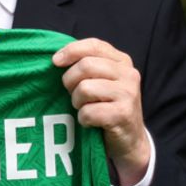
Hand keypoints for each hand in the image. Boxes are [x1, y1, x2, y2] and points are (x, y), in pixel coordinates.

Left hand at [52, 37, 151, 185]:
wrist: (130, 140)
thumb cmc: (107, 108)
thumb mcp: (102, 81)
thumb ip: (87, 66)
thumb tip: (57, 58)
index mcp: (122, 61)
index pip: (94, 45)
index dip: (71, 51)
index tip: (55, 61)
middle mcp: (128, 74)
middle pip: (86, 66)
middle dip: (70, 81)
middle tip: (72, 94)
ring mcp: (128, 94)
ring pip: (85, 88)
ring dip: (77, 102)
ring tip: (84, 108)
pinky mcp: (123, 114)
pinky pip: (88, 112)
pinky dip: (83, 119)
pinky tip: (90, 122)